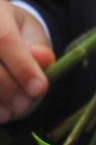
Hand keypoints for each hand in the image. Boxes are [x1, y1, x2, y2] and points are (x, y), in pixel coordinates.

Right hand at [0, 0, 52, 121]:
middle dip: (9, 89)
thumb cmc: (13, 31)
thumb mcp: (31, 33)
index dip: (22, 67)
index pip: (5, 41)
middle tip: (26, 105)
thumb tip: (43, 60)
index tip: (39, 89)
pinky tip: (0, 113)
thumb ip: (38, 47)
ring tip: (13, 111)